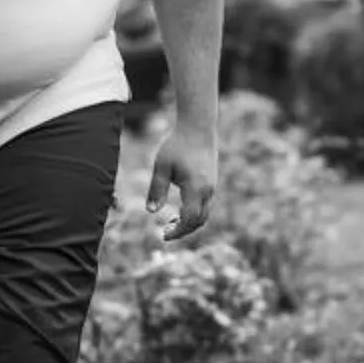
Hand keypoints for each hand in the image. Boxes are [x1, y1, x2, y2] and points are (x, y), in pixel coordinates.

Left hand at [145, 119, 217, 242]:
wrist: (198, 126)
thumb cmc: (177, 144)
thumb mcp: (161, 167)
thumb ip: (156, 190)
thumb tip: (151, 212)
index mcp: (195, 188)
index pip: (189, 220)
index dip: (177, 231)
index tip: (163, 236)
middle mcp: (207, 190)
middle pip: (199, 221)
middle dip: (183, 230)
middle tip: (165, 233)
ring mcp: (212, 187)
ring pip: (205, 214)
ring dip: (189, 222)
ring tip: (171, 222)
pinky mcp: (212, 182)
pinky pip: (206, 205)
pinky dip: (194, 213)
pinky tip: (180, 208)